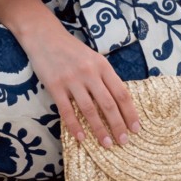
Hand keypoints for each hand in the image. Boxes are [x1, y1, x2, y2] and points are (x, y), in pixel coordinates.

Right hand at [22, 26, 139, 147]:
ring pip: (89, 110)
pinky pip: (67, 110)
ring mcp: (71, 79)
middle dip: (118, 125)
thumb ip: (104, 76)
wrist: (44, 36)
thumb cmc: (71, 49)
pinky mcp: (55, 85)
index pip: (121, 93)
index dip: (130, 113)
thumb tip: (118, 102)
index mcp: (102, 65)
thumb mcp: (93, 57)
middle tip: (123, 141)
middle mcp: (89, 72)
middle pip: (108, 104)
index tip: (136, 128)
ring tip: (106, 144)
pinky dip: (75, 126)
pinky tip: (81, 137)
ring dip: (99, 129)